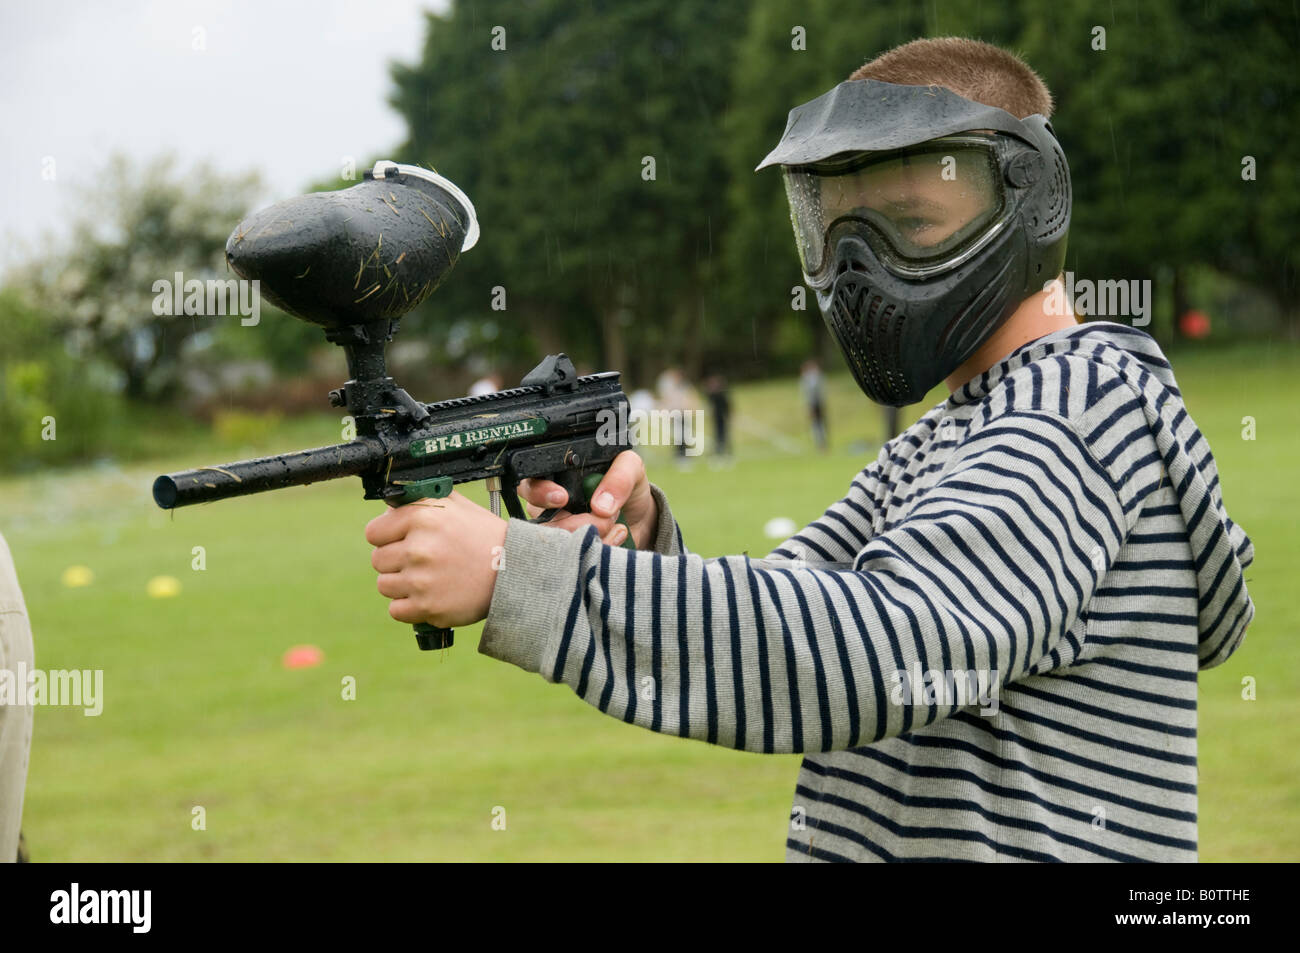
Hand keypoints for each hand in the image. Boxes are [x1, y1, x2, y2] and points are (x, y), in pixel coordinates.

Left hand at [365, 492, 506, 628]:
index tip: (402, 541)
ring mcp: (421, 580)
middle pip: (378, 560)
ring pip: (385, 586)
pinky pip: (396, 610)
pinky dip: (410, 606)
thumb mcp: (456, 505)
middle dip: (396, 561)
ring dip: (402, 585)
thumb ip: (421, 500)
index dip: (387, 537)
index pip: (374, 532)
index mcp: (422, 516)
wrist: (514, 571)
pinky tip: (430, 595)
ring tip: (429, 578)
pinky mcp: (427, 607)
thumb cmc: (484, 537)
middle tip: (422, 561)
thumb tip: (391, 502)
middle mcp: (418, 547)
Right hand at [518, 449, 657, 548]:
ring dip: (589, 536)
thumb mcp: (630, 468)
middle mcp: (547, 509)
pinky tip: (616, 538)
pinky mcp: (570, 557)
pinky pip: (574, 561)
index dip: (540, 493)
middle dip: (573, 522)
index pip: (530, 485)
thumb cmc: (627, 487)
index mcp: (555, 479)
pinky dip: (598, 551)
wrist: (642, 519)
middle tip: (603, 516)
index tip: (562, 499)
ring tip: (615, 525)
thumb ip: (619, 477)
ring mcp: (556, 536)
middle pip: (540, 521)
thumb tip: (601, 505)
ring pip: (557, 545)